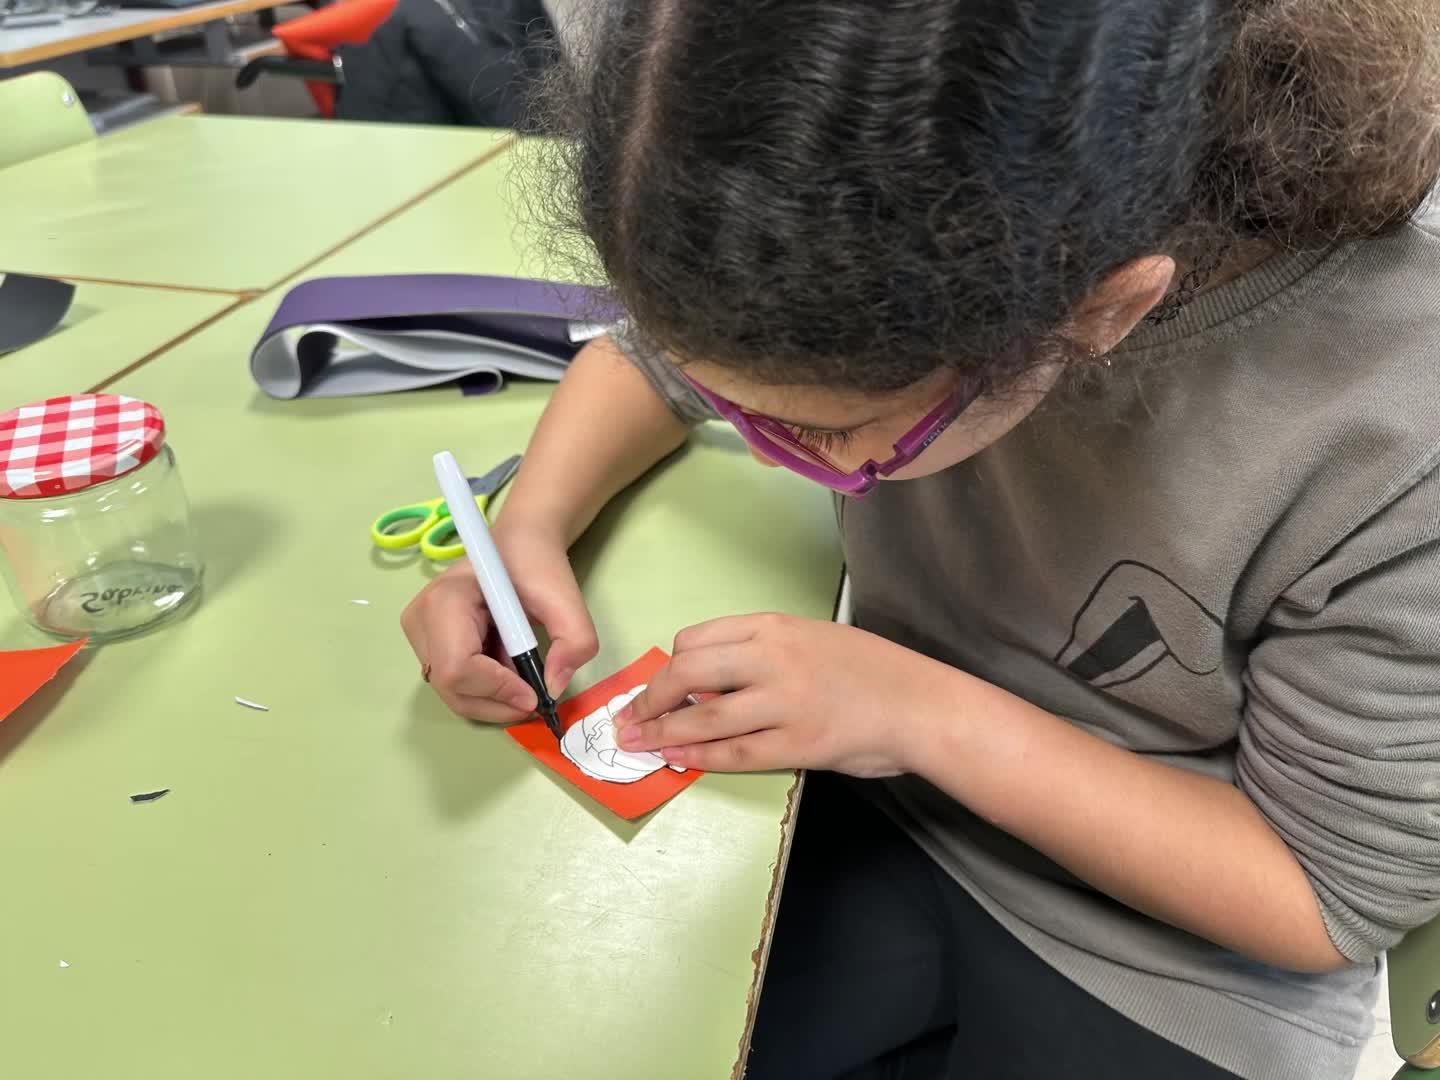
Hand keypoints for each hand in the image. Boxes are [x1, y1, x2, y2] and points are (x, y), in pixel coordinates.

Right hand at [401, 518, 597, 721]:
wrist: (520, 545)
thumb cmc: (536, 565)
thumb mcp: (567, 598)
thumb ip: (574, 641)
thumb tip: (553, 688)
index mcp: (446, 599)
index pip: (457, 667)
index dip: (496, 689)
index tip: (534, 694)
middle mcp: (421, 619)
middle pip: (451, 688)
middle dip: (497, 702)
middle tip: (535, 699)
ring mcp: (419, 634)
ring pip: (453, 692)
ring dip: (494, 697)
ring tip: (523, 672)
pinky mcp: (427, 645)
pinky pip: (455, 684)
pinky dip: (487, 689)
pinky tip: (508, 668)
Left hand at [610, 614, 957, 775]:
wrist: (921, 704)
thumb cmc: (870, 670)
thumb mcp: (813, 638)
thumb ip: (764, 651)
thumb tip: (708, 678)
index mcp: (775, 626)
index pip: (698, 639)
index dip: (669, 665)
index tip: (658, 685)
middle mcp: (773, 658)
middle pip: (687, 672)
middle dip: (650, 699)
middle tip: (630, 719)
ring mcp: (784, 702)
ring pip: (703, 717)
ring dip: (661, 733)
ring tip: (636, 744)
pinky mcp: (797, 744)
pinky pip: (734, 752)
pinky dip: (699, 757)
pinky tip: (678, 760)